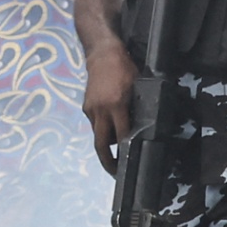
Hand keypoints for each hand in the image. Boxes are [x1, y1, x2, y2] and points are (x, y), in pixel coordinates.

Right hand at [83, 42, 134, 169]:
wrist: (102, 54)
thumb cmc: (124, 69)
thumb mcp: (137, 87)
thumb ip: (136, 108)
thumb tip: (139, 126)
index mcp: (116, 105)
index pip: (121, 135)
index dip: (125, 150)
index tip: (128, 162)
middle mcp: (101, 110)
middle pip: (101, 143)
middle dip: (107, 161)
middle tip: (114, 172)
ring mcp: (91, 109)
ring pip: (97, 134)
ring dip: (106, 143)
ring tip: (116, 148)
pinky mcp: (86, 107)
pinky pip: (95, 124)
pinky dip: (103, 129)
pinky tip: (110, 126)